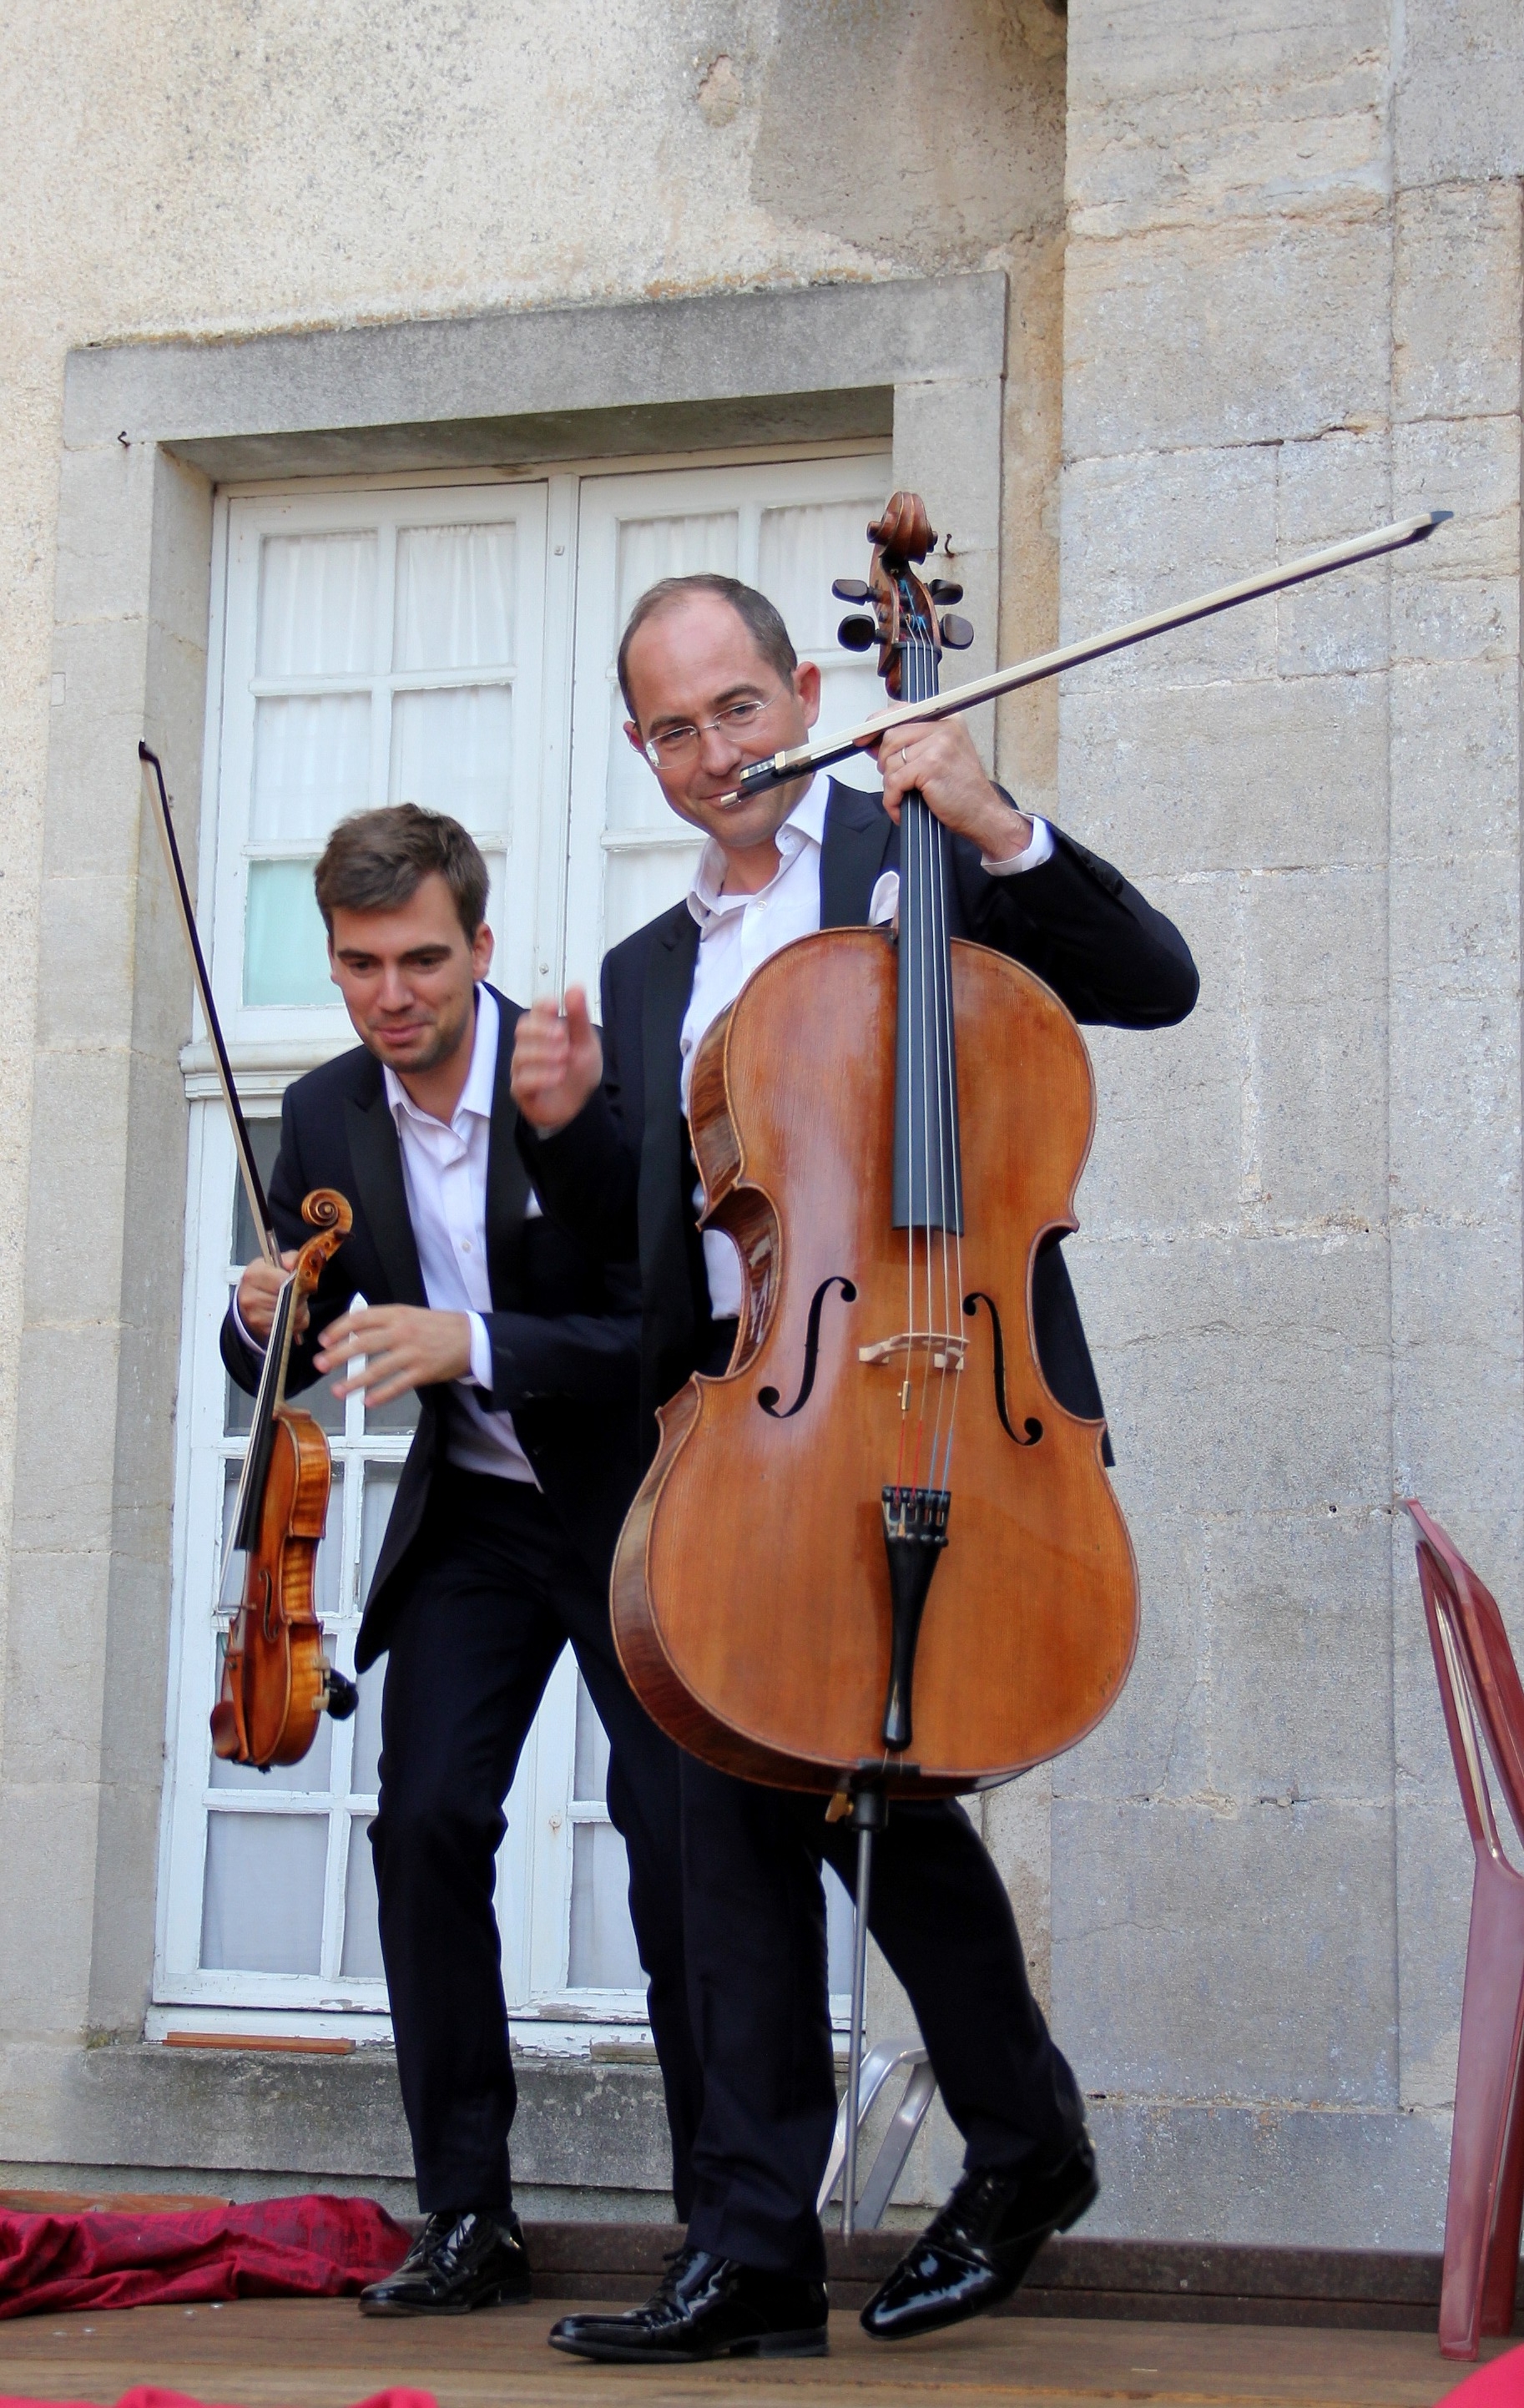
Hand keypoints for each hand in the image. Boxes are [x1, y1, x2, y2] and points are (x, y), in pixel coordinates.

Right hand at [236, 1251, 308, 1344]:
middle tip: (296, 1291)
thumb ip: (290, 1259)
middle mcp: (251, 1297)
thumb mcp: (273, 1263)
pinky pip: (293, 1326)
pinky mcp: (264, 1331)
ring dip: (299, 1308)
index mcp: (253, 1276)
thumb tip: (297, 1265)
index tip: (296, 1280)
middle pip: (289, 1298)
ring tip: (292, 1301)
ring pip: (293, 1314)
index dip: (295, 1280)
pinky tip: (289, 1313)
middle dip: (298, 1295)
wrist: (247, 1303)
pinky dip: (296, 1321)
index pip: (282, 1280)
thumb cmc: (262, 1282)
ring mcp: (256, 1316)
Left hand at [313, 1304, 472, 1404]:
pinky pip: (397, 1385)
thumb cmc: (438, 1326)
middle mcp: (402, 1332)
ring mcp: (413, 1352)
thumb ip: (385, 1321)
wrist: (472, 1337)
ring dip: (354, 1382)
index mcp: (397, 1314)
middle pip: (363, 1343)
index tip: (323, 1340)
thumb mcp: (411, 1314)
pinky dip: (381, 1395)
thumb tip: (354, 1332)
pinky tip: (367, 1402)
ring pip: (377, 1369)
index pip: (360, 1318)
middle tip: (320, 1365)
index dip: (339, 1329)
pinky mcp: (423, 1371)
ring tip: (338, 1392)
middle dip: (338, 1355)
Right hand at [511, 988, 602, 1132]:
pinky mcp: (522, 1091)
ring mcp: (523, 1069)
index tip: (554, 1005)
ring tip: (564, 1058)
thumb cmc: (579, 1072)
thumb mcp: (586, 1043)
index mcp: (545, 1031)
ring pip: (521, 1055)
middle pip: (522, 1029)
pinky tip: (557, 1076)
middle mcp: (529, 1047)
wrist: (582, 1106)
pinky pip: (521, 1081)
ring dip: (544, 1054)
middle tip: (563, 1037)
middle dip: (541, 1030)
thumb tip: (576, 987)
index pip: (535, 1011)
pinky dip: (540, 1077)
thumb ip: (578, 1018)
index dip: (542, 1007)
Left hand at [871, 715, 1031, 863]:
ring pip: (891, 761)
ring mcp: (938, 745)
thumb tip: (874, 742)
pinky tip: (900, 808)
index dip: (877, 724)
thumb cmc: (961, 790)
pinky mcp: (930, 766)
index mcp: (947, 720)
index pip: (901, 711)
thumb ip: (911, 744)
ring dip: (890, 785)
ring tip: (904, 796)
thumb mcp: (939, 757)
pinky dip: (892, 799)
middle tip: (896, 782)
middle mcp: (943, 727)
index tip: (862, 738)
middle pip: (891, 736)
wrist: (983, 814)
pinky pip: (895, 781)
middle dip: (885, 762)